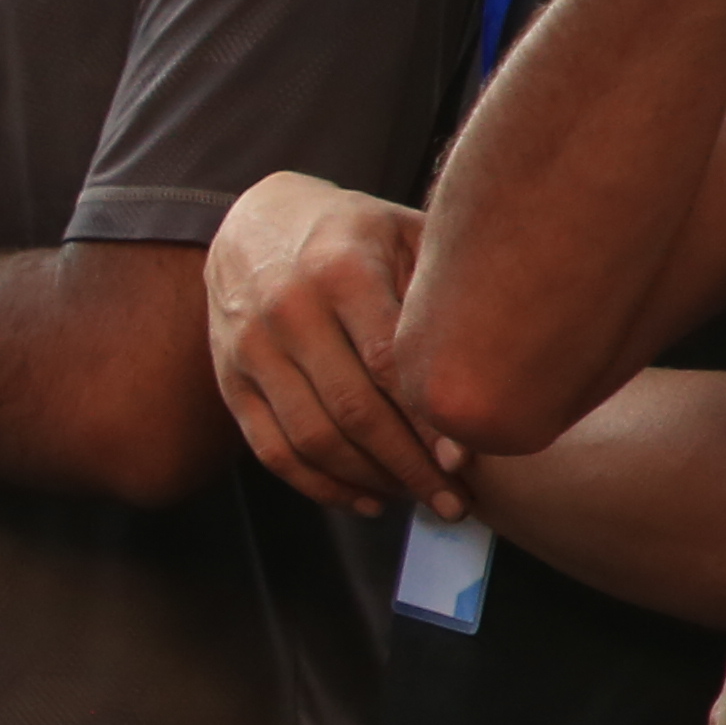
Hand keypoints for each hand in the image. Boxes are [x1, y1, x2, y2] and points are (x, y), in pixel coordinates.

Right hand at [206, 170, 460, 512]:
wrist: (255, 223)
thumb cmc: (353, 234)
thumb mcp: (403, 235)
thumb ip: (440, 294)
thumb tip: (494, 382)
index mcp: (340, 269)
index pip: (389, 364)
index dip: (429, 421)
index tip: (466, 462)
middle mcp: (287, 309)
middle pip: (354, 412)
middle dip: (410, 467)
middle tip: (456, 501)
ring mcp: (251, 349)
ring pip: (313, 440)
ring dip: (371, 481)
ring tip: (418, 499)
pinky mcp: (230, 380)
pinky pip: (273, 451)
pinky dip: (321, 486)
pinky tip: (367, 500)